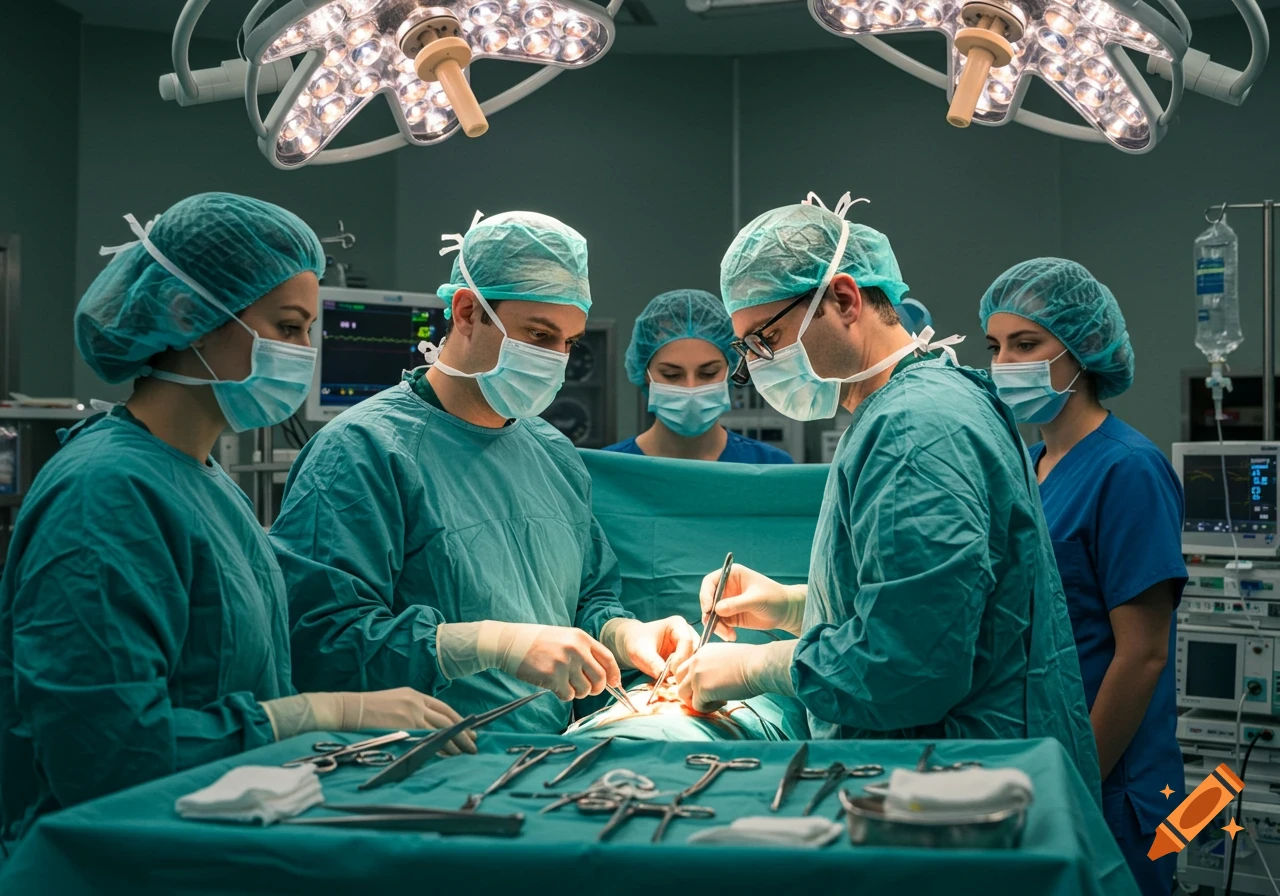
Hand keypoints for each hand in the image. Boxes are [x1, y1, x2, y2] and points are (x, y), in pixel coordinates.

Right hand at [336, 688, 476, 754]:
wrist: (347, 709)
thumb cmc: (368, 709)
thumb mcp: (394, 701)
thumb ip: (412, 710)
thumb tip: (428, 726)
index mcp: (414, 695)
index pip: (444, 708)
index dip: (459, 720)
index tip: (470, 730)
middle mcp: (416, 703)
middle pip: (447, 719)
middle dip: (463, 733)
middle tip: (473, 744)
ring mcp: (411, 715)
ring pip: (441, 730)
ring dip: (454, 743)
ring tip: (464, 754)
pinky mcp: (403, 727)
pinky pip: (427, 740)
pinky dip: (438, 749)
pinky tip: (446, 756)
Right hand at [509, 625, 621, 701]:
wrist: (510, 643)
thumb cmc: (538, 642)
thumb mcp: (565, 637)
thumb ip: (583, 651)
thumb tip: (604, 675)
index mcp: (581, 638)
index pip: (608, 658)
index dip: (614, 674)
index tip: (614, 683)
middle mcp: (576, 650)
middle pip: (600, 678)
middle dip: (596, 688)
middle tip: (587, 689)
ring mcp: (564, 663)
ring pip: (585, 690)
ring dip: (577, 691)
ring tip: (564, 683)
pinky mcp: (552, 677)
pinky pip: (568, 695)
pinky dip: (563, 694)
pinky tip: (554, 685)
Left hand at [604, 616, 698, 678]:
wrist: (634, 644)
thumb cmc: (636, 643)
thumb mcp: (640, 652)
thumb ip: (653, 663)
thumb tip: (666, 677)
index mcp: (677, 624)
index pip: (687, 641)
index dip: (681, 658)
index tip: (671, 673)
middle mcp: (688, 632)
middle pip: (695, 651)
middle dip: (686, 667)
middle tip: (675, 681)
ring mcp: (691, 644)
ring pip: (696, 660)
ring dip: (687, 672)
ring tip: (675, 682)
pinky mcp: (689, 655)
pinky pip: (692, 666)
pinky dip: (686, 674)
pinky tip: (676, 682)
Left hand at [673, 643, 764, 711]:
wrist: (758, 665)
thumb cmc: (751, 662)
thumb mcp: (726, 657)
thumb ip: (713, 666)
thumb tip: (710, 683)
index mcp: (702, 651)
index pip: (686, 667)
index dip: (695, 679)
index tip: (711, 684)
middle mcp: (695, 661)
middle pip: (678, 679)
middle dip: (690, 690)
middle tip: (707, 696)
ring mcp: (696, 675)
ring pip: (683, 694)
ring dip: (696, 701)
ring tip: (714, 701)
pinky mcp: (702, 689)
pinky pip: (697, 706)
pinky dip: (708, 708)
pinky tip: (722, 702)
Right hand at [700, 564, 803, 640]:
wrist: (786, 612)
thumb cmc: (774, 598)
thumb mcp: (756, 599)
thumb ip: (737, 604)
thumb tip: (716, 610)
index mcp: (732, 575)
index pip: (710, 582)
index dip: (706, 594)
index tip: (708, 609)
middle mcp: (727, 588)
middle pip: (708, 600)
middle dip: (710, 614)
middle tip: (716, 626)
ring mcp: (727, 602)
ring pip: (712, 614)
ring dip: (716, 626)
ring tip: (729, 635)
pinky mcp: (730, 616)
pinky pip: (719, 624)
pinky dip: (722, 631)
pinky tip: (732, 636)